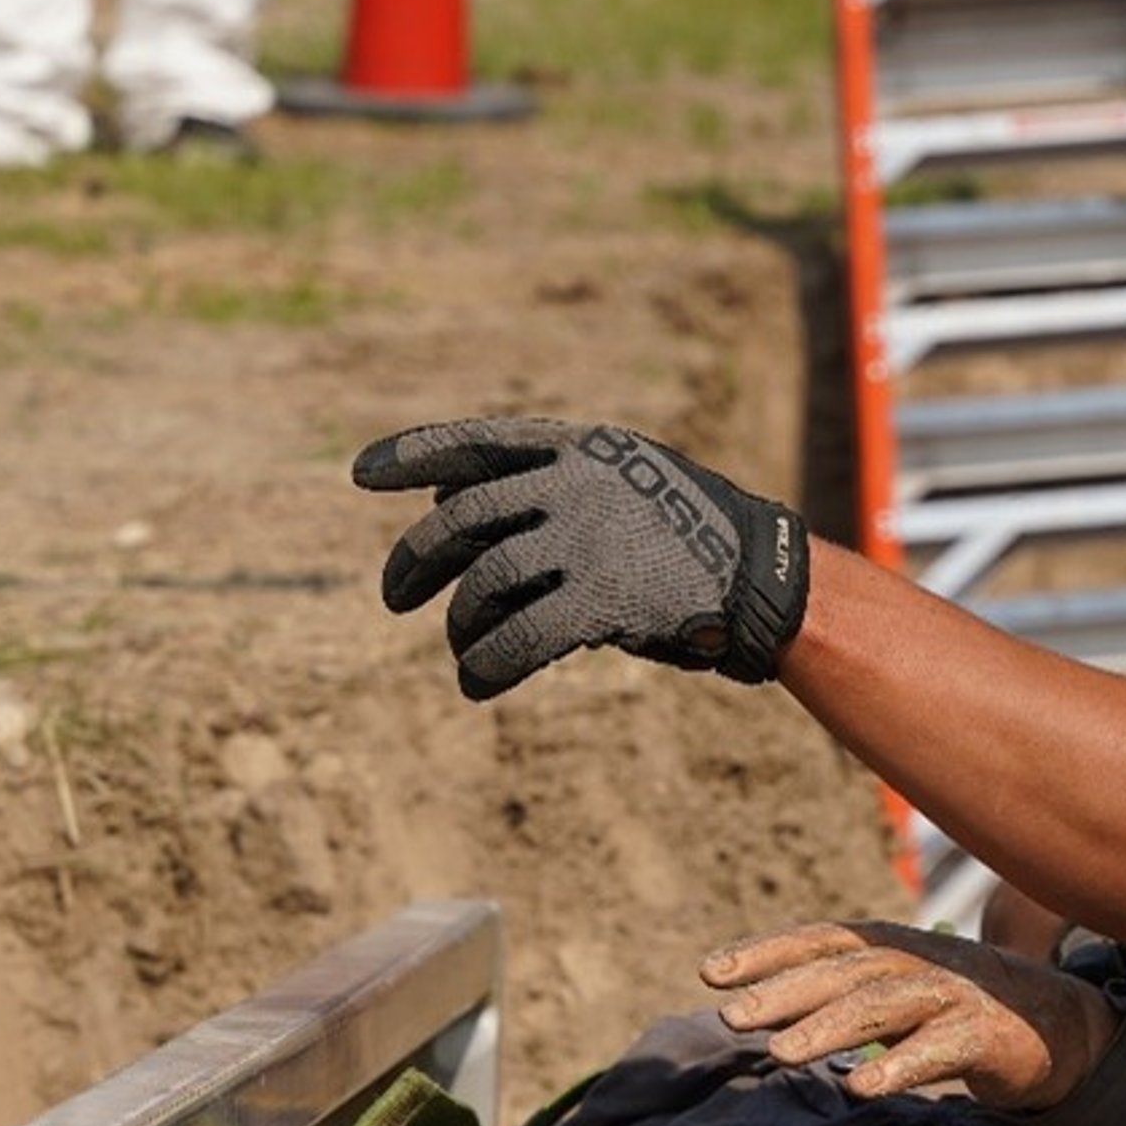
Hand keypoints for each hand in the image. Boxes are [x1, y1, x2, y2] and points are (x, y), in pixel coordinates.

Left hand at [354, 417, 810, 700]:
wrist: (764, 580)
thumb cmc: (687, 536)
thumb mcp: (620, 485)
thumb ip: (546, 491)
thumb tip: (450, 511)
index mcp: (578, 448)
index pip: (475, 442)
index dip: (413, 455)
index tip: (361, 474)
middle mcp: (576, 483)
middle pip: (462, 521)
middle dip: (415, 561)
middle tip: (394, 597)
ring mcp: (588, 539)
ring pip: (485, 584)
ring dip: (460, 623)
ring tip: (462, 649)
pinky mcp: (601, 599)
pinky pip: (519, 638)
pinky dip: (488, 666)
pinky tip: (478, 683)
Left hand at [701, 920, 1123, 1110]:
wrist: (1052, 1024)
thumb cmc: (950, 1007)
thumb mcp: (888, 991)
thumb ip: (829, 995)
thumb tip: (747, 1010)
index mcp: (888, 946)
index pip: (820, 940)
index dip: (766, 952)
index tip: (710, 973)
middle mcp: (915, 961)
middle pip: (844, 972)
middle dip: (785, 991)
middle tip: (732, 1017)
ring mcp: (951, 996)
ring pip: (883, 1005)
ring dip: (829, 1027)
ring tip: (780, 1055)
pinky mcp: (982, 1037)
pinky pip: (936, 1049)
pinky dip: (898, 1066)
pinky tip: (859, 1087)